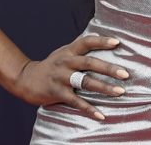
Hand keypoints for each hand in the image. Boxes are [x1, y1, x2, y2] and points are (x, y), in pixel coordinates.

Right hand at [13, 34, 128, 119]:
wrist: (25, 79)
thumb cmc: (51, 65)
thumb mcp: (63, 52)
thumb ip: (79, 46)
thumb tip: (99, 36)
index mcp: (69, 51)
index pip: (87, 42)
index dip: (101, 41)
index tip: (117, 42)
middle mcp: (66, 62)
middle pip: (90, 63)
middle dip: (109, 68)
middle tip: (125, 73)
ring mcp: (61, 78)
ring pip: (85, 82)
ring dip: (104, 88)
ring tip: (120, 92)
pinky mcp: (57, 93)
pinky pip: (76, 102)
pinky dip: (89, 109)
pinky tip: (101, 115)